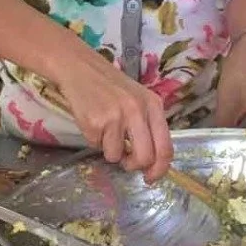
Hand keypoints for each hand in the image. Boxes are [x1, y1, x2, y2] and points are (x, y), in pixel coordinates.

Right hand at [56, 51, 172, 183]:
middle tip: (126, 163)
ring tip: (104, 130)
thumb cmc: (110, 87)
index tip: (150, 177)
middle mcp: (138, 111)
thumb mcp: (137, 100)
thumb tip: (150, 161)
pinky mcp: (96, 122)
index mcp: (153, 105)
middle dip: (134, 166)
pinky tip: (92, 121)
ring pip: (117, 156)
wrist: (80, 68)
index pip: (165, 147)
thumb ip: (147, 125)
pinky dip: (94, 140)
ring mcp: (117, 116)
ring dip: (109, 150)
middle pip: (144, 157)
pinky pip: (97, 146)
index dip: (160, 169)